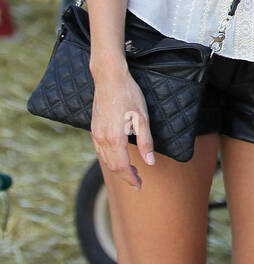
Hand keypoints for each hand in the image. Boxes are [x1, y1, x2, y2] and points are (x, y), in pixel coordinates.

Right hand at [90, 68, 155, 188]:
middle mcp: (102, 139)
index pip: (122, 167)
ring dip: (117, 168)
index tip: (139, 185)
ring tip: (130, 171)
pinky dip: (109, 159)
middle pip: (112, 166)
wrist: (109, 78)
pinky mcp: (93, 128)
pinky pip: (100, 151)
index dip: (131, 178)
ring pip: (105, 160)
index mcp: (115, 138)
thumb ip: (145, 142)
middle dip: (125, 176)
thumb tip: (150, 162)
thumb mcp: (142, 117)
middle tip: (138, 180)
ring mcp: (95, 134)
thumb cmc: (129, 94)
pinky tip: (117, 157)